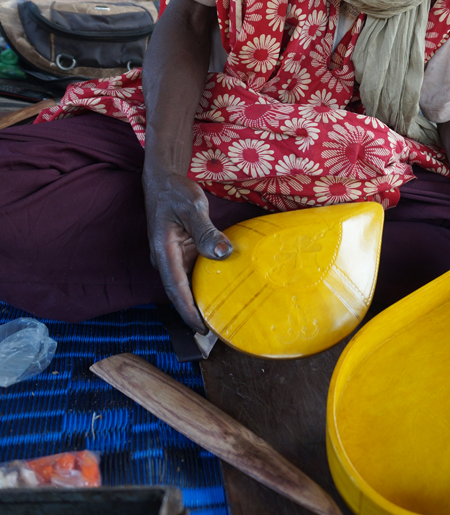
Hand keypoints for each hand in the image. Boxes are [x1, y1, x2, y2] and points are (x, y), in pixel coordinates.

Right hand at [143, 169, 232, 331]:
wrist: (162, 180)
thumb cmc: (175, 192)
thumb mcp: (193, 206)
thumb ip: (206, 230)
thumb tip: (222, 252)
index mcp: (163, 251)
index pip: (175, 288)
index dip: (188, 311)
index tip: (201, 330)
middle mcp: (165, 259)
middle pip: (179, 294)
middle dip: (194, 315)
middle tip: (217, 334)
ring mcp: (171, 258)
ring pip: (185, 286)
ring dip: (199, 302)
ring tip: (220, 320)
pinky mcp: (179, 253)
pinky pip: (190, 274)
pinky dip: (202, 286)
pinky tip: (218, 293)